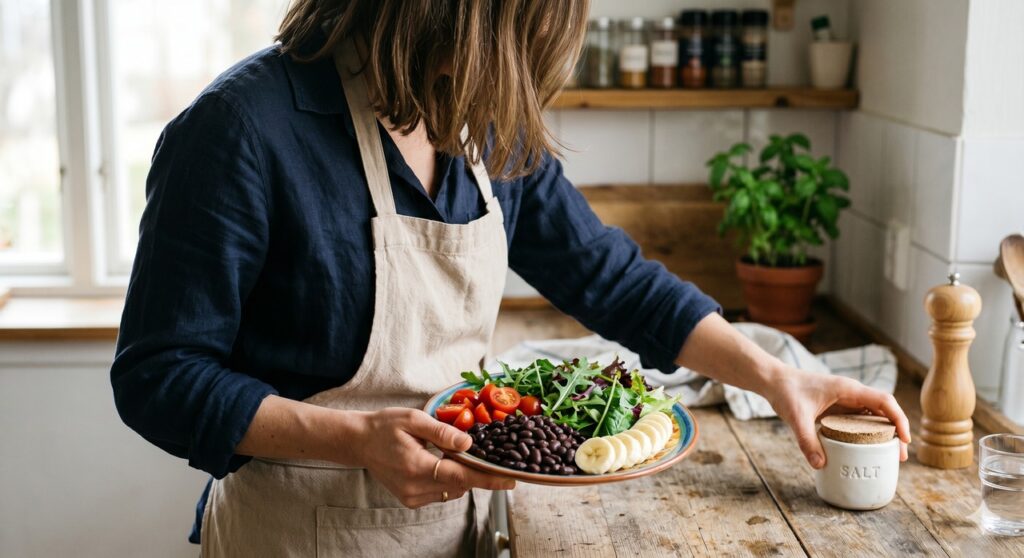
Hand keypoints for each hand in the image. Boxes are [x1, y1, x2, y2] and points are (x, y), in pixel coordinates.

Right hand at [347, 407, 515, 507]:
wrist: (360, 441)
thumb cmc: (385, 426)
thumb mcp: (414, 420)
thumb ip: (442, 432)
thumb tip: (469, 442)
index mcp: (416, 466)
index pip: (461, 476)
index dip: (488, 479)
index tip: (510, 480)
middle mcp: (414, 488)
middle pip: (460, 485)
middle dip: (478, 472)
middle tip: (490, 456)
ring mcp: (412, 497)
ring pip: (453, 490)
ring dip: (462, 475)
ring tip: (455, 453)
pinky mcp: (411, 500)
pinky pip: (441, 493)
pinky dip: (449, 480)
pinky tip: (442, 462)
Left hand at [763, 366, 911, 468]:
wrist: (774, 381)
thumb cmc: (786, 391)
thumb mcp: (796, 417)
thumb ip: (806, 440)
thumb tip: (820, 465)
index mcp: (848, 389)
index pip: (884, 401)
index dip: (899, 419)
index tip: (905, 439)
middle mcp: (851, 393)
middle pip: (884, 410)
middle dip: (896, 431)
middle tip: (901, 456)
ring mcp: (846, 399)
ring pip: (874, 415)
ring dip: (885, 432)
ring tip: (891, 455)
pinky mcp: (838, 407)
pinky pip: (860, 419)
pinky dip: (869, 432)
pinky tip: (869, 447)